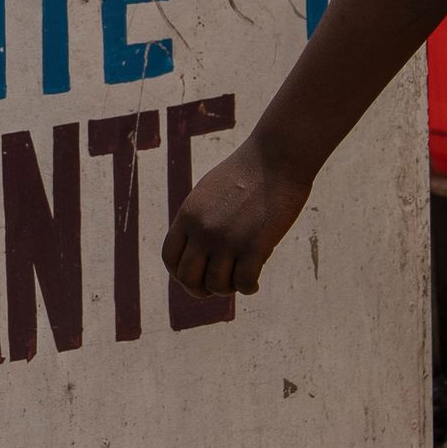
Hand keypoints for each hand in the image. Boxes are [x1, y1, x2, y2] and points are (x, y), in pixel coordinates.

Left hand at [160, 134, 311, 299]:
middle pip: (188, 278)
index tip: (195, 276)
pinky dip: (248, 288)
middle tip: (217, 287)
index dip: (179, 274)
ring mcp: (228, 240)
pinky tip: (253, 284)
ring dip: (228, 289)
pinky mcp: (254, 246)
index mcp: (189, 216)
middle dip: (200, 289)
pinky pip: (244, 283)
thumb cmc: (247, 172)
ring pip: (217, 285)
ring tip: (239, 282)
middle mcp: (203, 230)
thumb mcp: (209, 192)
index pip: (170, 258)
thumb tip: (197, 250)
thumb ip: (199, 219)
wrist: (276, 158)